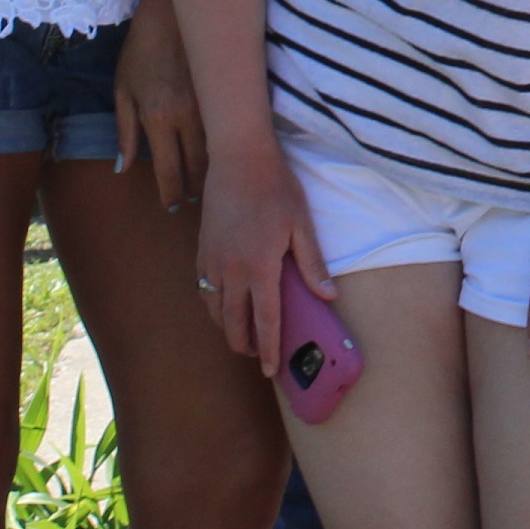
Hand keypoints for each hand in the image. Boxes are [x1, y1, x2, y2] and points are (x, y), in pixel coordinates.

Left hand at [112, 0, 205, 209]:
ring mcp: (211, 106)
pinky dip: (221, 150)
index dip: (171, 194)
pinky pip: (225, 132)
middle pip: (197, 168)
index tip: (171, 207)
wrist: (174, 12)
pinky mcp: (225, 95)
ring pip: (216, 153)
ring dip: (210, 173)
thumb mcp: (123, 89)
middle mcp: (188, 116)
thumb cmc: (141, 50)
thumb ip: (125, 132)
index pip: (169, 170)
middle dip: (193, 190)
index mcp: (158, 117)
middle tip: (189, 203)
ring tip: (204, 187)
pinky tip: (219, 158)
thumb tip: (124, 168)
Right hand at [195, 133, 328, 374]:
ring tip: (244, 333)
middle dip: (244, 346)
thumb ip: (313, 264)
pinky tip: (226, 304)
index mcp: (260, 266)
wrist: (239, 157)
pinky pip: (203, 289)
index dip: (269, 349)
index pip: (265, 321)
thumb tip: (328, 297)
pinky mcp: (201, 250)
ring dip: (227, 327)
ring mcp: (211, 260)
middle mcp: (231, 270)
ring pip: (214, 309)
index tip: (271, 371)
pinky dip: (214, 305)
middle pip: (232, 324)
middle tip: (259, 356)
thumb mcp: (302, 224)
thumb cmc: (276, 187)